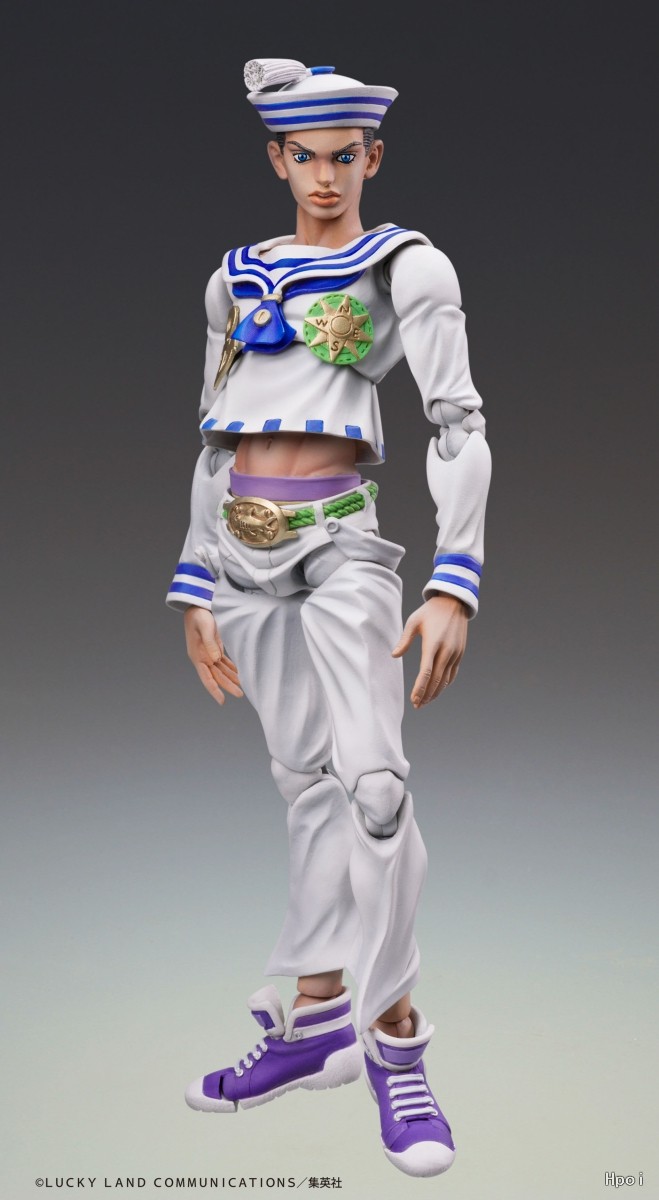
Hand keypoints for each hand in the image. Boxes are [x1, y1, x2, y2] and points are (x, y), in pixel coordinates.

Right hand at [183, 606, 242, 705]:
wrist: (197, 605)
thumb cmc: (199, 615)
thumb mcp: (205, 627)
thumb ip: (210, 643)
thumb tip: (216, 659)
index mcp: (197, 656)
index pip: (206, 677)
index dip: (214, 689)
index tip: (222, 701)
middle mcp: (202, 658)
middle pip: (216, 676)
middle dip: (227, 686)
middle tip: (240, 694)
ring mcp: (208, 654)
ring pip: (221, 671)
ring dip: (231, 679)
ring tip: (242, 688)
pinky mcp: (214, 648)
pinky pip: (223, 662)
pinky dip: (231, 669)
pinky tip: (239, 674)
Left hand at [392, 594, 467, 708]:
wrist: (454, 602)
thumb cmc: (430, 611)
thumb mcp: (414, 621)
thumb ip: (404, 640)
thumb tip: (394, 655)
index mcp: (433, 644)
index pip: (426, 672)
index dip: (420, 688)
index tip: (414, 699)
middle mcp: (446, 651)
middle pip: (436, 680)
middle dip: (426, 695)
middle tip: (417, 705)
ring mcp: (455, 653)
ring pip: (445, 679)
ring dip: (435, 692)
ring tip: (425, 701)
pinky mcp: (460, 653)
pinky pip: (453, 673)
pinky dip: (445, 684)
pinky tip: (437, 689)